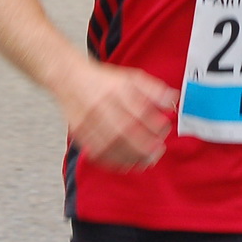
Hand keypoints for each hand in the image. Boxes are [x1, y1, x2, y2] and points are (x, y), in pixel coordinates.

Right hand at [56, 61, 178, 169]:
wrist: (69, 78)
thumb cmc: (103, 80)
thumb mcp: (131, 77)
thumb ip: (153, 89)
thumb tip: (172, 100)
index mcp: (116, 88)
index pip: (136, 108)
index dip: (152, 122)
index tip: (164, 128)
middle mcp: (101, 104)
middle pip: (123, 129)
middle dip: (143, 144)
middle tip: (158, 151)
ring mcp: (88, 120)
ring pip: (110, 143)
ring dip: (130, 155)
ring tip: (146, 160)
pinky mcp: (80, 132)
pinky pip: (96, 150)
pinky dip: (112, 160)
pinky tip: (126, 163)